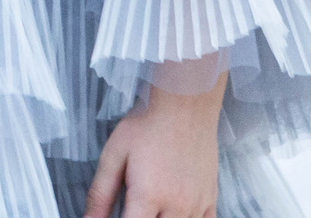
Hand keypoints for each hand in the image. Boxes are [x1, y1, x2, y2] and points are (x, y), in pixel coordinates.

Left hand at [85, 72, 225, 217]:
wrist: (185, 103)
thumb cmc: (148, 124)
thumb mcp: (114, 155)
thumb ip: (99, 194)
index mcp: (148, 197)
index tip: (121, 214)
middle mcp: (176, 206)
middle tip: (134, 207)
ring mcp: (197, 204)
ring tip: (151, 206)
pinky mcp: (211, 198)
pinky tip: (173, 212)